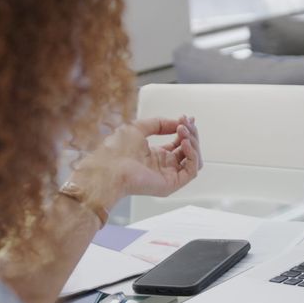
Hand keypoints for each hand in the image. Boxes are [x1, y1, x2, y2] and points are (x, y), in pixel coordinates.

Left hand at [71, 115, 201, 205]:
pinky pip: (192, 170)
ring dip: (193, 143)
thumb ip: (159, 123)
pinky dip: (192, 155)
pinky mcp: (172, 184)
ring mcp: (169, 175)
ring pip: (194, 160)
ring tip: (183, 131)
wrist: (109, 168)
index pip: (179, 143)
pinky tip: (184, 143)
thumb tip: (177, 122)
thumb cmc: (116, 151)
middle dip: (190, 133)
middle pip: (189, 150)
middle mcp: (164, 166)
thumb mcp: (139, 127)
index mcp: (156, 155)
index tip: (186, 118)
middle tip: (185, 123)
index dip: (185, 130)